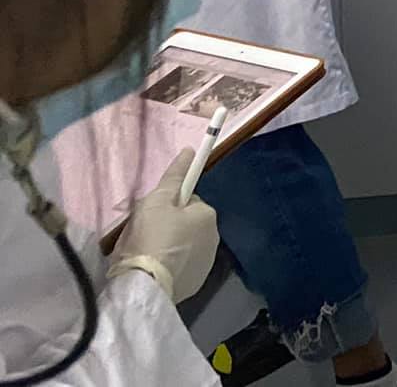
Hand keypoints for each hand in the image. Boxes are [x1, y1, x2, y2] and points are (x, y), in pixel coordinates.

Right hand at [109, 149, 218, 301]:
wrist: (146, 283)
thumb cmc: (150, 236)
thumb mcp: (156, 200)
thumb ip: (174, 176)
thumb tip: (190, 151)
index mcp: (207, 215)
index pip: (187, 200)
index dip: (167, 204)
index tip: (151, 214)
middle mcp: (214, 236)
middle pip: (186, 222)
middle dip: (168, 224)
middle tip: (144, 233)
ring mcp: (206, 261)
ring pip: (184, 244)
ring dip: (169, 244)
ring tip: (146, 252)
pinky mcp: (196, 281)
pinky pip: (181, 264)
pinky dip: (170, 263)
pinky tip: (154, 268)